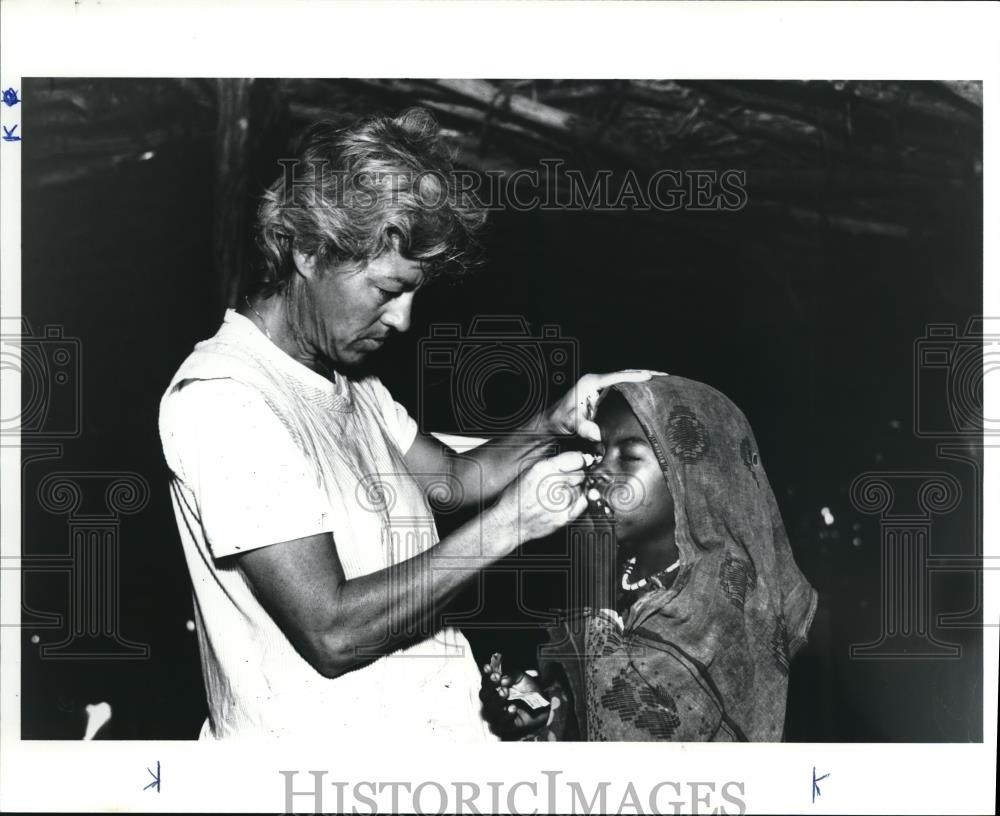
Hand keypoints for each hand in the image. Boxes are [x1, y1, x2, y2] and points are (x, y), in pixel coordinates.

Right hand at [480, 654, 551, 737]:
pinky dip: (507, 715)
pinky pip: (503, 723)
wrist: (543, 703)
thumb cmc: (528, 689)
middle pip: (485, 696)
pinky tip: (512, 707)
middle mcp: (494, 702)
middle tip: (497, 679)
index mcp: (495, 689)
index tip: (488, 667)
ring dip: (497, 700)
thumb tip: (502, 680)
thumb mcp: (521, 677)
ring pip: (491, 710)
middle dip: (490, 686)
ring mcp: (500, 714)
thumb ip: (511, 675)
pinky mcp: (508, 725)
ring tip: (505, 691)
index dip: (485, 675)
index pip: (486, 682)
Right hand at [491, 450, 590, 546]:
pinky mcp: (566, 516)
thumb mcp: (529, 471)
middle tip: (563, 481)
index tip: (581, 462)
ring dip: (574, 489)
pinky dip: (577, 501)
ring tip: (557, 494)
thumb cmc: (517, 497)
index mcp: (546, 469)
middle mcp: (556, 483)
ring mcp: (562, 501)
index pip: (577, 459)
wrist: (510, 522)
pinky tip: (565, 502)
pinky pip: (582, 503)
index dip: (580, 460)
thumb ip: (552, 463)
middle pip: (581, 474)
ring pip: (581, 489)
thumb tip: (575, 458)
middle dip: (575, 475)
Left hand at [544, 370, 668, 442]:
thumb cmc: (559, 421)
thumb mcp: (569, 424)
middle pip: (626, 374)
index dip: (635, 376)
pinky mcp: (604, 395)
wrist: (550, 423)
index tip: (651, 377)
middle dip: (646, 374)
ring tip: (666, 382)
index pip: (617, 376)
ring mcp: (601, 387)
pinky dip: (638, 389)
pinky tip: (651, 394)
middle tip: (667, 377)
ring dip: (645, 380)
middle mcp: (597, 382)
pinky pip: (625, 388)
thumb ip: (581, 426)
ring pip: (627, 380)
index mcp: (591, 383)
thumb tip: (596, 434)